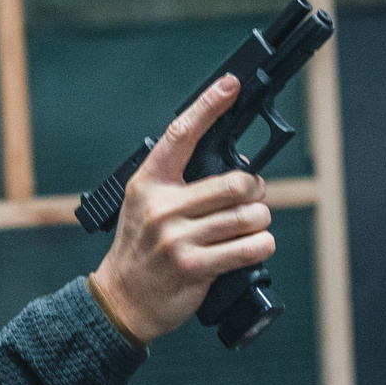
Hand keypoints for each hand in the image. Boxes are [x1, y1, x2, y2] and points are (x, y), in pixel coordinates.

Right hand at [88, 76, 275, 343]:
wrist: (124, 299)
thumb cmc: (141, 248)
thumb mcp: (145, 204)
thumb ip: (177, 181)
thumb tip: (232, 166)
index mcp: (149, 182)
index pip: (181, 134)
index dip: (209, 106)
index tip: (230, 85)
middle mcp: (162, 206)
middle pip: (235, 182)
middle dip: (254, 190)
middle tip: (252, 198)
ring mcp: (177, 237)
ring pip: (248, 216)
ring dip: (261, 221)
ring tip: (253, 226)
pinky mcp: (195, 266)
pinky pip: (249, 248)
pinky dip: (262, 246)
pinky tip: (255, 246)